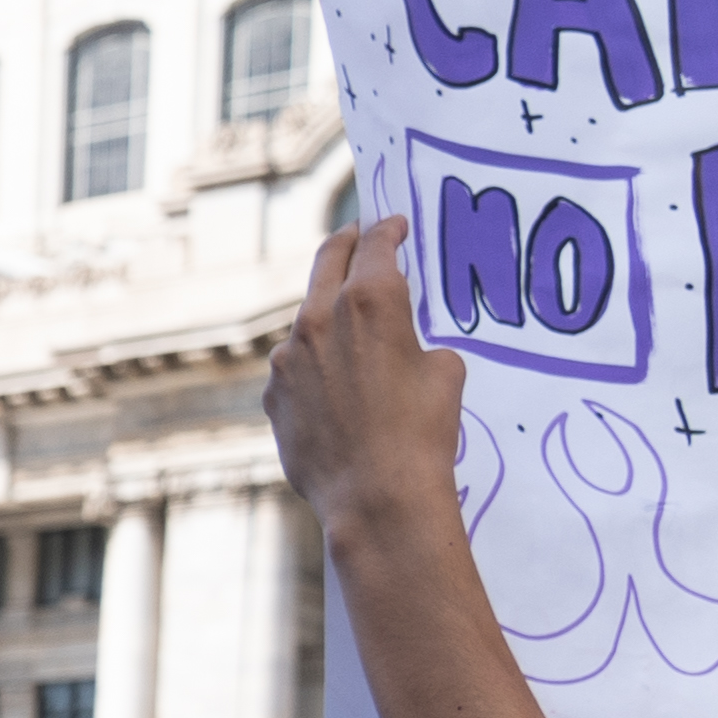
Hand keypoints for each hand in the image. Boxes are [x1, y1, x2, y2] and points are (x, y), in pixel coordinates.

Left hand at [265, 217, 471, 563]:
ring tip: (352, 326)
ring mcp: (287, 357)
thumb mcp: (444, 370)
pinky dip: (314, 363)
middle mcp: (319, 319)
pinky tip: (335, 385)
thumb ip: (415, 339)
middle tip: (361, 236)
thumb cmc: (422, 430)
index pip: (376, 244)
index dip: (388, 228)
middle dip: (349, 243)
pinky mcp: (273, 393)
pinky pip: (295, 365)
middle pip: (329, 260)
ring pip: (308, 319)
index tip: (394, 223)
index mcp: (371, 300)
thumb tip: (399, 345)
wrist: (375, 494)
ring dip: (329, 313)